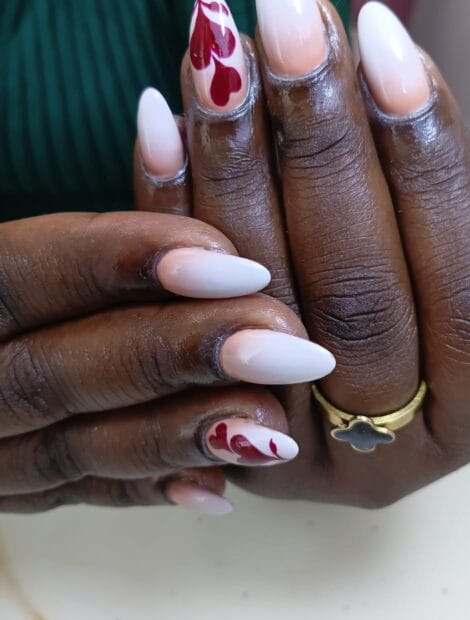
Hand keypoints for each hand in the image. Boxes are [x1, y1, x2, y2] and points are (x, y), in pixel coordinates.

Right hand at [0, 211, 333, 512]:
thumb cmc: (6, 276)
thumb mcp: (18, 242)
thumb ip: (88, 220)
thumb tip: (169, 121)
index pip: (27, 272)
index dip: (128, 262)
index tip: (238, 263)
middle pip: (58, 370)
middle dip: (180, 355)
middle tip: (292, 346)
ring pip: (72, 448)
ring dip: (178, 435)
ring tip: (273, 424)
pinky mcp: (7, 485)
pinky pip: (75, 498)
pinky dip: (146, 492)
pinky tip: (221, 490)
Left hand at [134, 0, 469, 506]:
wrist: (303, 405)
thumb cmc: (412, 330)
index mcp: (466, 412)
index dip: (435, 166)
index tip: (391, 44)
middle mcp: (376, 443)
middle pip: (358, 289)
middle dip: (325, 138)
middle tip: (295, 13)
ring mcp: (276, 435)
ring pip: (258, 289)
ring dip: (237, 151)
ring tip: (224, 39)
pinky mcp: (194, 408)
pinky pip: (170, 304)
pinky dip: (165, 200)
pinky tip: (160, 112)